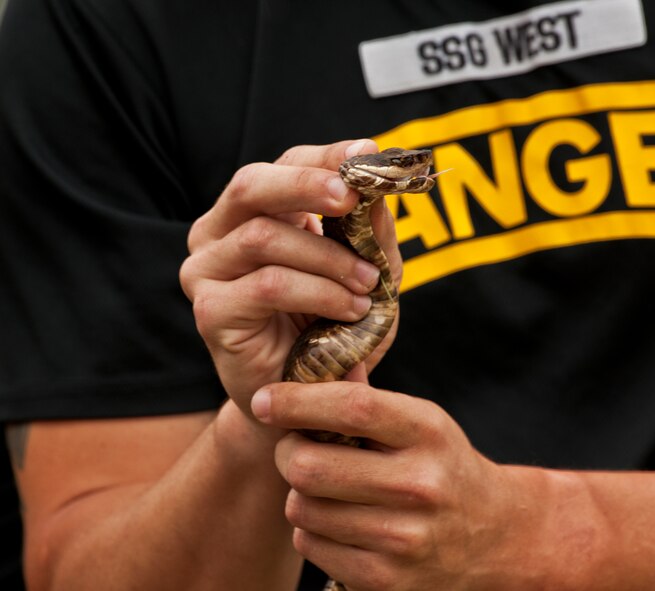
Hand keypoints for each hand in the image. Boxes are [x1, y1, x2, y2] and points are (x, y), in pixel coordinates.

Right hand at [179, 140, 401, 417]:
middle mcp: (218, 233)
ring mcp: (206, 271)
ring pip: (264, 237)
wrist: (311, 400)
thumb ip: (370, 232)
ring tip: (367, 284)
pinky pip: (268, 285)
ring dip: (328, 258)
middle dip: (307, 185)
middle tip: (351, 197)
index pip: (283, 164)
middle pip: (251, 185)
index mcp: (252, 212)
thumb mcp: (367, 273)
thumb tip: (376, 188)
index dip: (325, 156)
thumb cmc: (335, 329)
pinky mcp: (210, 311)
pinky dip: (319, 293)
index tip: (368, 153)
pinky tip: (350, 311)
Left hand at [250, 381, 555, 589]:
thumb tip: (305, 368)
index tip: (265, 399)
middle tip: (293, 448)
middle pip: (310, 466)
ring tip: (324, 486)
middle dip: (287, 452)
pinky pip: (310, 546)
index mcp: (429, 432)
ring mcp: (403, 538)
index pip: (352, 407)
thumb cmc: (442, 464)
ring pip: (303, 509)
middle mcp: (419, 485)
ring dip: (300, 494)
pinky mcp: (386, 580)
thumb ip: (367, 399)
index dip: (297, 401)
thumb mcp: (422, 422)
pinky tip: (336, 519)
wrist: (494, 533)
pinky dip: (310, 530)